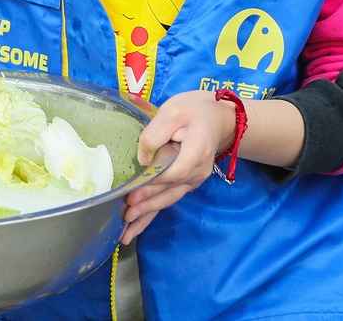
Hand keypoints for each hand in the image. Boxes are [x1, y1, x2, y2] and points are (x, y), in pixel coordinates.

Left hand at [121, 90, 235, 244]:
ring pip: (169, 200)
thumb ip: (156, 134)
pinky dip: (152, 213)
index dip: (153, 184)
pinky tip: (137, 226)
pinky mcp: (187, 183)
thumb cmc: (194, 111)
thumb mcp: (173, 112)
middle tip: (125, 215)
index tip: (133, 193)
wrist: (217, 118)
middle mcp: (198, 171)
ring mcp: (193, 180)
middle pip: (170, 192)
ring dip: (148, 216)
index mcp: (196, 152)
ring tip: (127, 232)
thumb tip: (142, 159)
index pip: (175, 172)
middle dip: (147, 206)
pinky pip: (169, 199)